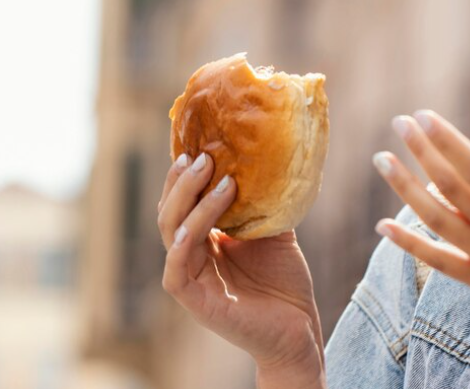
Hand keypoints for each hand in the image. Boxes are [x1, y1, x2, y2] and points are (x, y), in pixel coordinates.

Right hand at [156, 152, 323, 371]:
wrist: (298, 326)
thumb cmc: (284, 281)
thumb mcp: (274, 231)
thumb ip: (264, 202)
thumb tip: (269, 160)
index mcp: (205, 239)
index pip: (184, 202)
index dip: (186, 175)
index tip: (199, 144)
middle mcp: (192, 255)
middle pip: (171, 212)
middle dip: (183, 182)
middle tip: (202, 154)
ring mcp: (190, 278)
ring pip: (173, 233)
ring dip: (191, 202)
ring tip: (215, 175)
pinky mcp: (194, 300)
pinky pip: (177, 267)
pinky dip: (184, 240)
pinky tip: (196, 223)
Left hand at [371, 106, 469, 339]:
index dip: (446, 140)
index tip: (424, 115)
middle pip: (449, 186)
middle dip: (421, 151)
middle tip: (399, 123)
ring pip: (436, 219)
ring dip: (405, 188)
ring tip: (383, 161)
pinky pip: (439, 261)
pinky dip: (409, 244)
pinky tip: (383, 226)